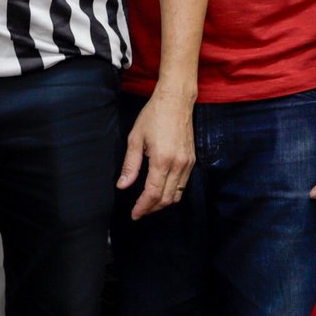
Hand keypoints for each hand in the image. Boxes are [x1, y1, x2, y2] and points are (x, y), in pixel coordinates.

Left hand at [117, 92, 194, 219]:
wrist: (176, 101)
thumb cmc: (154, 115)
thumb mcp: (136, 138)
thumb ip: (130, 165)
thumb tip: (123, 185)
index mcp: (162, 160)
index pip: (153, 193)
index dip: (143, 207)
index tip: (134, 214)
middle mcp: (178, 165)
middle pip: (166, 198)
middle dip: (152, 208)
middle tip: (139, 211)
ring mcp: (188, 164)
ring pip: (177, 194)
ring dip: (162, 203)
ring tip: (148, 203)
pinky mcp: (192, 161)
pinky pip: (183, 185)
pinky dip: (172, 192)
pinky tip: (161, 190)